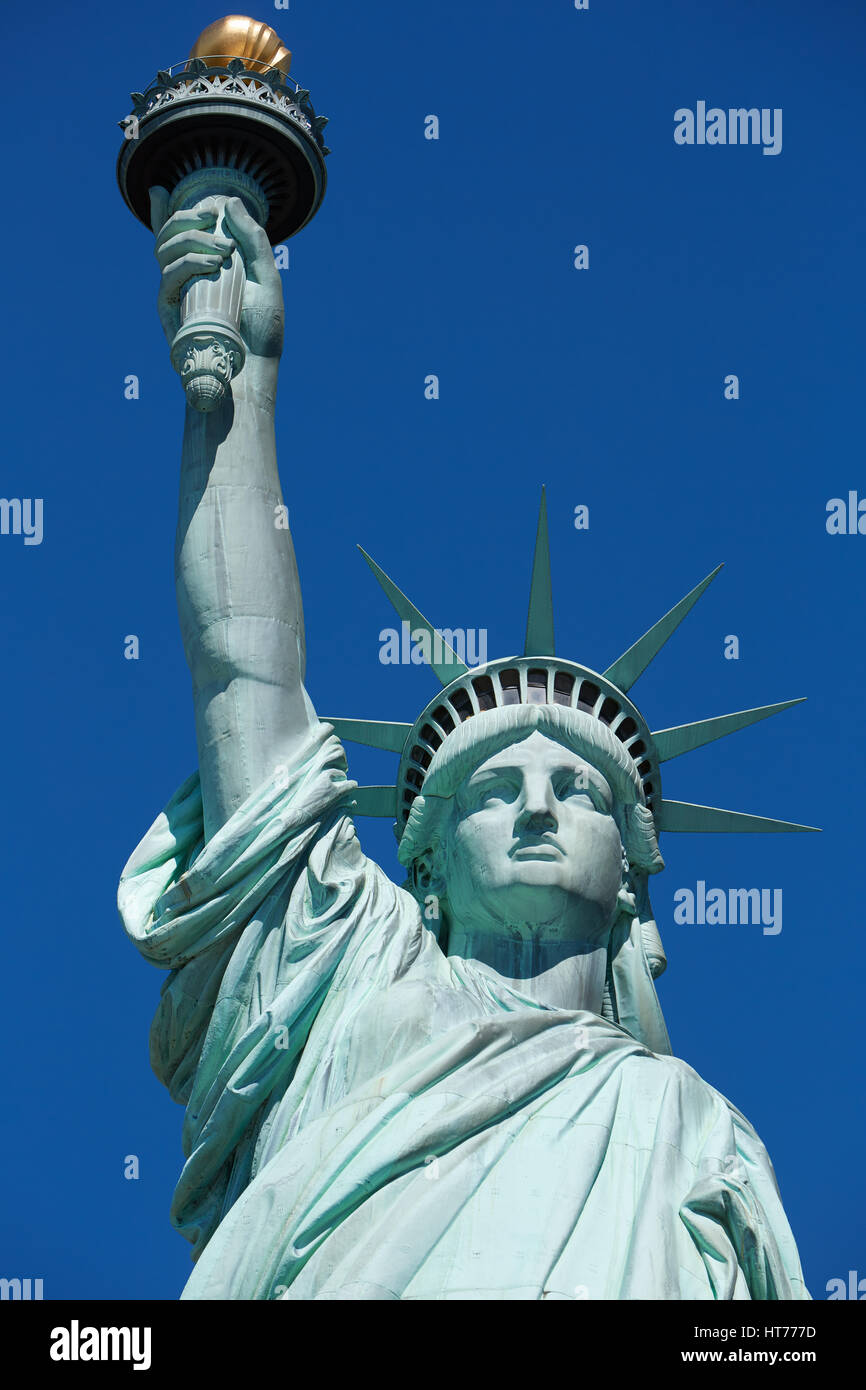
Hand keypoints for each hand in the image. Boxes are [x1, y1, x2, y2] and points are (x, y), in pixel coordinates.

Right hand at [150, 187, 283, 366]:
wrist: (253, 367)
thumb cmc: (261, 329)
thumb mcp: (266, 277)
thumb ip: (253, 239)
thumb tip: (230, 201)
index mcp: (204, 265)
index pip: (177, 234)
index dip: (161, 211)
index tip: (159, 189)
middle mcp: (185, 276)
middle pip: (167, 233)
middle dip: (186, 216)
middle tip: (212, 218)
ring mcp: (175, 291)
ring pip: (164, 248)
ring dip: (192, 238)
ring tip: (223, 250)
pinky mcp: (170, 308)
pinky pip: (169, 275)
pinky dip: (188, 262)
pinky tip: (212, 264)